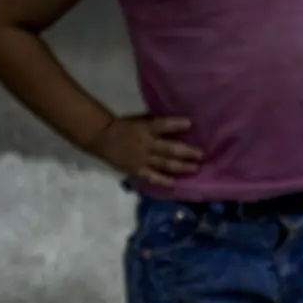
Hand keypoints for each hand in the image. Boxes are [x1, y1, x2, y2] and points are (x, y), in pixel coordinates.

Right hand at [86, 114, 201, 186]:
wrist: (102, 138)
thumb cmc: (124, 126)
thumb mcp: (139, 119)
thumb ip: (155, 122)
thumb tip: (177, 122)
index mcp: (145, 128)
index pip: (162, 125)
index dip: (176, 124)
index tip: (190, 123)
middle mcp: (146, 144)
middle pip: (169, 149)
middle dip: (187, 152)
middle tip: (201, 154)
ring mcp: (141, 159)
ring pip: (165, 164)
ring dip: (181, 166)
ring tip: (195, 168)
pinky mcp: (136, 170)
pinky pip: (151, 177)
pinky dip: (162, 180)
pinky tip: (174, 183)